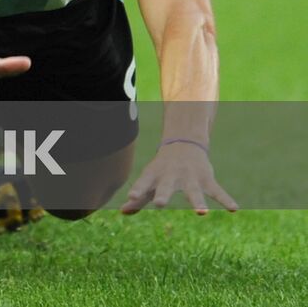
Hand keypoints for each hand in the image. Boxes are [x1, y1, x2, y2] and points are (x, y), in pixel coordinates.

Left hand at [121, 141, 237, 214]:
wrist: (183, 144)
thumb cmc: (162, 168)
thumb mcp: (150, 180)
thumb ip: (139, 197)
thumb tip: (122, 212)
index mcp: (154, 176)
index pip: (144, 183)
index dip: (138, 190)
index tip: (131, 197)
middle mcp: (171, 176)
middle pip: (166, 186)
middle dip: (163, 194)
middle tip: (160, 203)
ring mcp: (189, 177)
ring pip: (193, 191)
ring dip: (197, 201)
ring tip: (201, 213)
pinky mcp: (206, 179)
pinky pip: (217, 191)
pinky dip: (226, 199)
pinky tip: (234, 209)